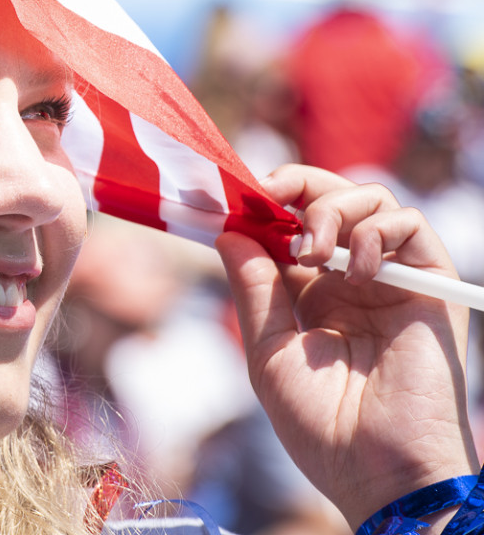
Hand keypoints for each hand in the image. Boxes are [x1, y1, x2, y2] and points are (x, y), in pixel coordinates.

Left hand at [215, 164, 478, 528]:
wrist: (380, 472)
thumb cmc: (322, 425)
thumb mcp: (269, 352)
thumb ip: (255, 290)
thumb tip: (229, 233)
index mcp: (312, 295)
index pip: (291, 225)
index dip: (266, 204)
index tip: (234, 195)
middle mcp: (352, 279)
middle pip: (331, 199)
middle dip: (298, 186)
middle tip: (268, 194)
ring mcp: (391, 280)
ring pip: (371, 201)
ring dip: (333, 208)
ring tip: (312, 250)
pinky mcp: (430, 287)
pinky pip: (411, 226)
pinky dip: (378, 231)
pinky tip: (356, 270)